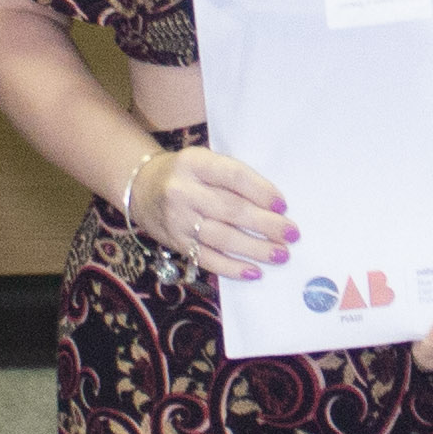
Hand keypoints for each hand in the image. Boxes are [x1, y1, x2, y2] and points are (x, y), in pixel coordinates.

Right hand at [124, 144, 296, 279]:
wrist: (141, 187)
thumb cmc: (187, 174)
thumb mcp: (204, 161)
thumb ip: (232, 177)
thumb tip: (274, 205)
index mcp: (194, 163)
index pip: (232, 176)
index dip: (260, 191)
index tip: (283, 204)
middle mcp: (183, 191)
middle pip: (231, 210)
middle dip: (266, 224)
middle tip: (291, 234)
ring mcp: (178, 220)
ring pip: (222, 237)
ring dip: (255, 248)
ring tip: (281, 254)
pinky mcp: (176, 243)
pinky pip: (207, 259)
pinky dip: (232, 268)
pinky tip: (254, 271)